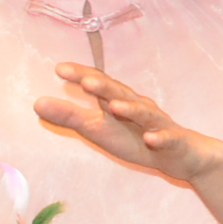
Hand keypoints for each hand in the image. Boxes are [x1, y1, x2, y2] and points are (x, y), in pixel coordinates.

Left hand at [34, 63, 222, 184]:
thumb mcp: (100, 130)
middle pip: (121, 94)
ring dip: (131, 109)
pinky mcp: (174, 143)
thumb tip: (37, 103)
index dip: (83, 76)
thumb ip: (71, 117)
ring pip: (145, 114)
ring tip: (114, 105)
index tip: (60, 69)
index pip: (100, 85)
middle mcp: (139, 108)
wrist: (185, 155)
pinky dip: (160, 138)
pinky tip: (152, 138)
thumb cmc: (138, 138)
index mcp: (120, 102)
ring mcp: (159, 124)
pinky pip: (167, 139)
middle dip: (106, 88)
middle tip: (86, 81)